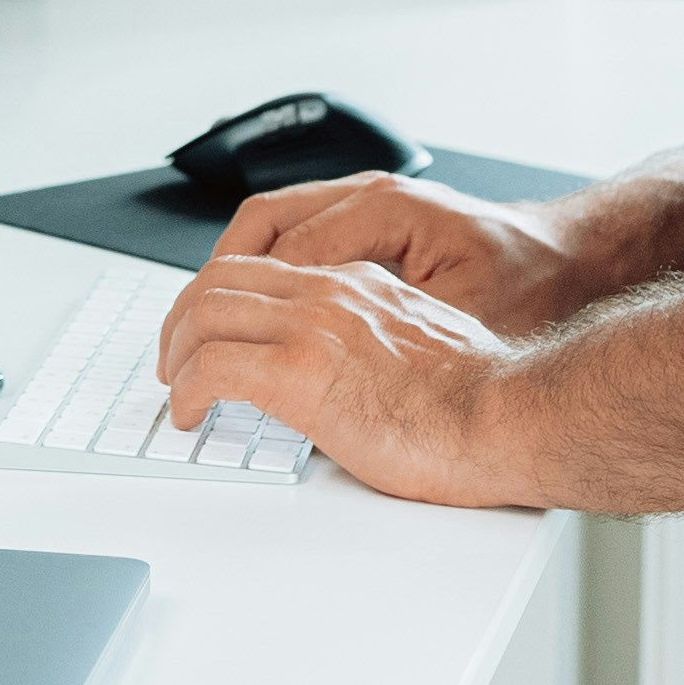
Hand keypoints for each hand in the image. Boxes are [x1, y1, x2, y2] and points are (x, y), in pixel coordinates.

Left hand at [155, 256, 524, 505]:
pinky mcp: (302, 373)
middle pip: (220, 278)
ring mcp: (313, 328)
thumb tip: (353, 378)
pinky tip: (191, 416)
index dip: (222, 297)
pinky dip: (188, 391)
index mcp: (359, 284)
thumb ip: (379, 345)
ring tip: (176, 389)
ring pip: (206, 311)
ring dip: (177, 351)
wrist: (508, 415)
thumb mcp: (423, 347)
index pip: (265, 268)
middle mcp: (331, 293)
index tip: (211, 331)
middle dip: (182, 317)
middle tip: (174, 358)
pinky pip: (214, 368)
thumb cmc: (483, 400)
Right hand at [210, 172, 586, 334]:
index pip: (279, 249)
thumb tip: (323, 363)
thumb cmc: (532, 285)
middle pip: (259, 226)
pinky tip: (261, 316)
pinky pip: (299, 239)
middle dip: (214, 283)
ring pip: (272, 228)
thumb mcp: (460, 322)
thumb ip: (387, 337)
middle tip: (186, 340)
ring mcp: (369, 206)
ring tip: (208, 329)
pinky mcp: (375, 227)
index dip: (235, 304)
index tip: (207, 351)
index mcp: (384, 210)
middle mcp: (369, 197)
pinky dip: (268, 273)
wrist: (577, 260)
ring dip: (236, 275)